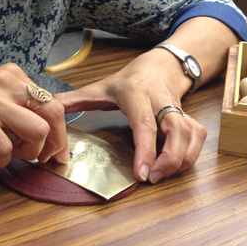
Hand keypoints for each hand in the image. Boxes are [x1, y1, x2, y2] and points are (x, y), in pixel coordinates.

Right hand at [0, 64, 69, 167]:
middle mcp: (4, 80)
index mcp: (12, 75)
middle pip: (53, 114)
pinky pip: (5, 147)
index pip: (54, 104)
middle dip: (52, 144)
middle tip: (38, 159)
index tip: (56, 153)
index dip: (60, 134)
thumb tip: (53, 137)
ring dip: (26, 152)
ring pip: (37, 130)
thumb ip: (20, 113)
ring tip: (6, 152)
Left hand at [55, 53, 206, 183]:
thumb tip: (48, 109)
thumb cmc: (127, 81)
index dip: (145, 149)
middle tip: (153, 179)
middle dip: (169, 158)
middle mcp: (160, 100)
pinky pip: (198, 136)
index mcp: (135, 94)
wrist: (159, 66)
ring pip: (191, 134)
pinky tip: (175, 166)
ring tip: (162, 176)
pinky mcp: (189, 117)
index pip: (144, 123)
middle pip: (175, 129)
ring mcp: (177, 108)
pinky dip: (191, 154)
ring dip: (182, 159)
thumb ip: (73, 100)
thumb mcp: (98, 87)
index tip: (142, 174)